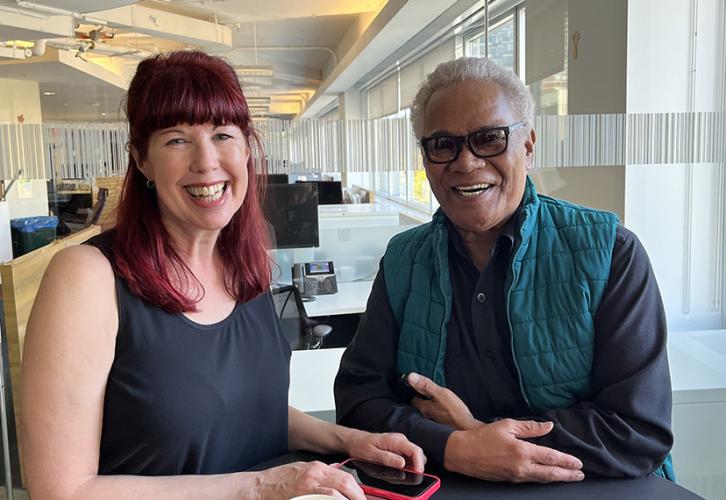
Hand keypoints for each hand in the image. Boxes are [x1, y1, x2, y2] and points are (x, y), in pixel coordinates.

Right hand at [251, 461, 364, 499]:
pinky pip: (325, 499)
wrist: (259, 486)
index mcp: (316, 467)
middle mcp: (315, 474)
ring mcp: (309, 486)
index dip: (356, 488)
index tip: (361, 496)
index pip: (344, 475)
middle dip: (358, 495)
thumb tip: (335, 474)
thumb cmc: (277, 479)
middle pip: (345, 482)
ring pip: (337, 492)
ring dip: (350, 499)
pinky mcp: (303, 496)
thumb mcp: (301, 469)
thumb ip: (319, 473)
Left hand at [346, 430, 425, 471]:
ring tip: (400, 474)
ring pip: (415, 457)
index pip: (415, 450)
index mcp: (396, 440)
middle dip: (416, 467)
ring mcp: (401, 445)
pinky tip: (397, 470)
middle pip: (418, 454)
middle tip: (408, 477)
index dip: (419, 463)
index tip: (418, 474)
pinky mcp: (399, 449)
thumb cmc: (361, 445)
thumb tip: (402, 463)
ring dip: (411, 467)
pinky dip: (407, 466)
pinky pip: (408, 458)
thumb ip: (387, 458)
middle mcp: (401, 441)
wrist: (355, 440)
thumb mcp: (371, 454)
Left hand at [407, 372, 479, 430]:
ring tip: (438, 402)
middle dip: (423, 400)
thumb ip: (426, 385)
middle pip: (420, 407)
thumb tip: (410, 377)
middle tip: (430, 394)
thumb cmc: (455, 412)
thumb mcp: (441, 393)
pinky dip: (438, 414)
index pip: (414, 399)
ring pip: (428, 413)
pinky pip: (436, 419)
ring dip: (431, 407)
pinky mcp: (441, 428)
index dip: (417, 392)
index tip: (421, 387)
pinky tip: (445, 411)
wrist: (467, 429)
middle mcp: (426, 418)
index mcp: (424, 408)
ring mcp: (433, 424)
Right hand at [444, 419, 584, 482]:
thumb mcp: (507, 426)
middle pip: (551, 473)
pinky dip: (544, 479)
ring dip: (558, 478)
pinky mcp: (510, 480)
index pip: (551, 457)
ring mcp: (516, 476)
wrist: (463, 454)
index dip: (567, 461)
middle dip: (568, 475)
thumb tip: (548, 426)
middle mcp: (522, 466)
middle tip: (580, 475)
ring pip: (542, 479)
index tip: (579, 463)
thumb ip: (530, 427)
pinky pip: (532, 480)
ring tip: (569, 477)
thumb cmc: (483, 437)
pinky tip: (548, 476)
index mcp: (522, 451)